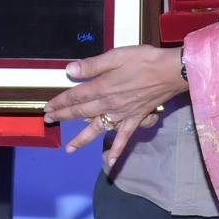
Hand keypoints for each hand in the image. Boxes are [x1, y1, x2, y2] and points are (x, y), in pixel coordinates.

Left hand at [57, 41, 189, 167]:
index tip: (47, 107)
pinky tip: (110, 162)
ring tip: (70, 149)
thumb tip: (70, 70)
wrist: (170, 71)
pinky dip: (117, 150)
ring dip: (82, 139)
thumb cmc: (144, 60)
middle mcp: (108, 104)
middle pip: (81, 112)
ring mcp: (121, 114)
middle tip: (49, 121)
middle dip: (63, 116)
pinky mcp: (135, 119)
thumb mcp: (116, 56)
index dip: (59, 102)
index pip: (75, 96)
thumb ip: (92, 65)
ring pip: (97, 128)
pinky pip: (124, 138)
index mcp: (102, 87)